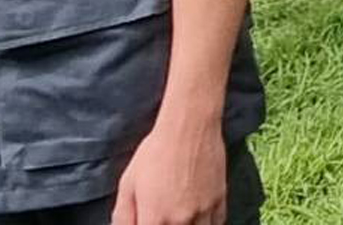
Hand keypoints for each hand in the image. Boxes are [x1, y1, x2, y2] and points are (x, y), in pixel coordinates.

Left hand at [112, 114, 227, 224]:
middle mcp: (181, 221)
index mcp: (154, 219)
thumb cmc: (156, 151)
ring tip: (179, 218)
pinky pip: (215, 224)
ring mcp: (203, 213)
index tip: (148, 221)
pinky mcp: (219, 201)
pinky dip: (206, 224)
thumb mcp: (128, 183)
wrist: (190, 127)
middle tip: (162, 217)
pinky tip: (197, 217)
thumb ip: (123, 216)